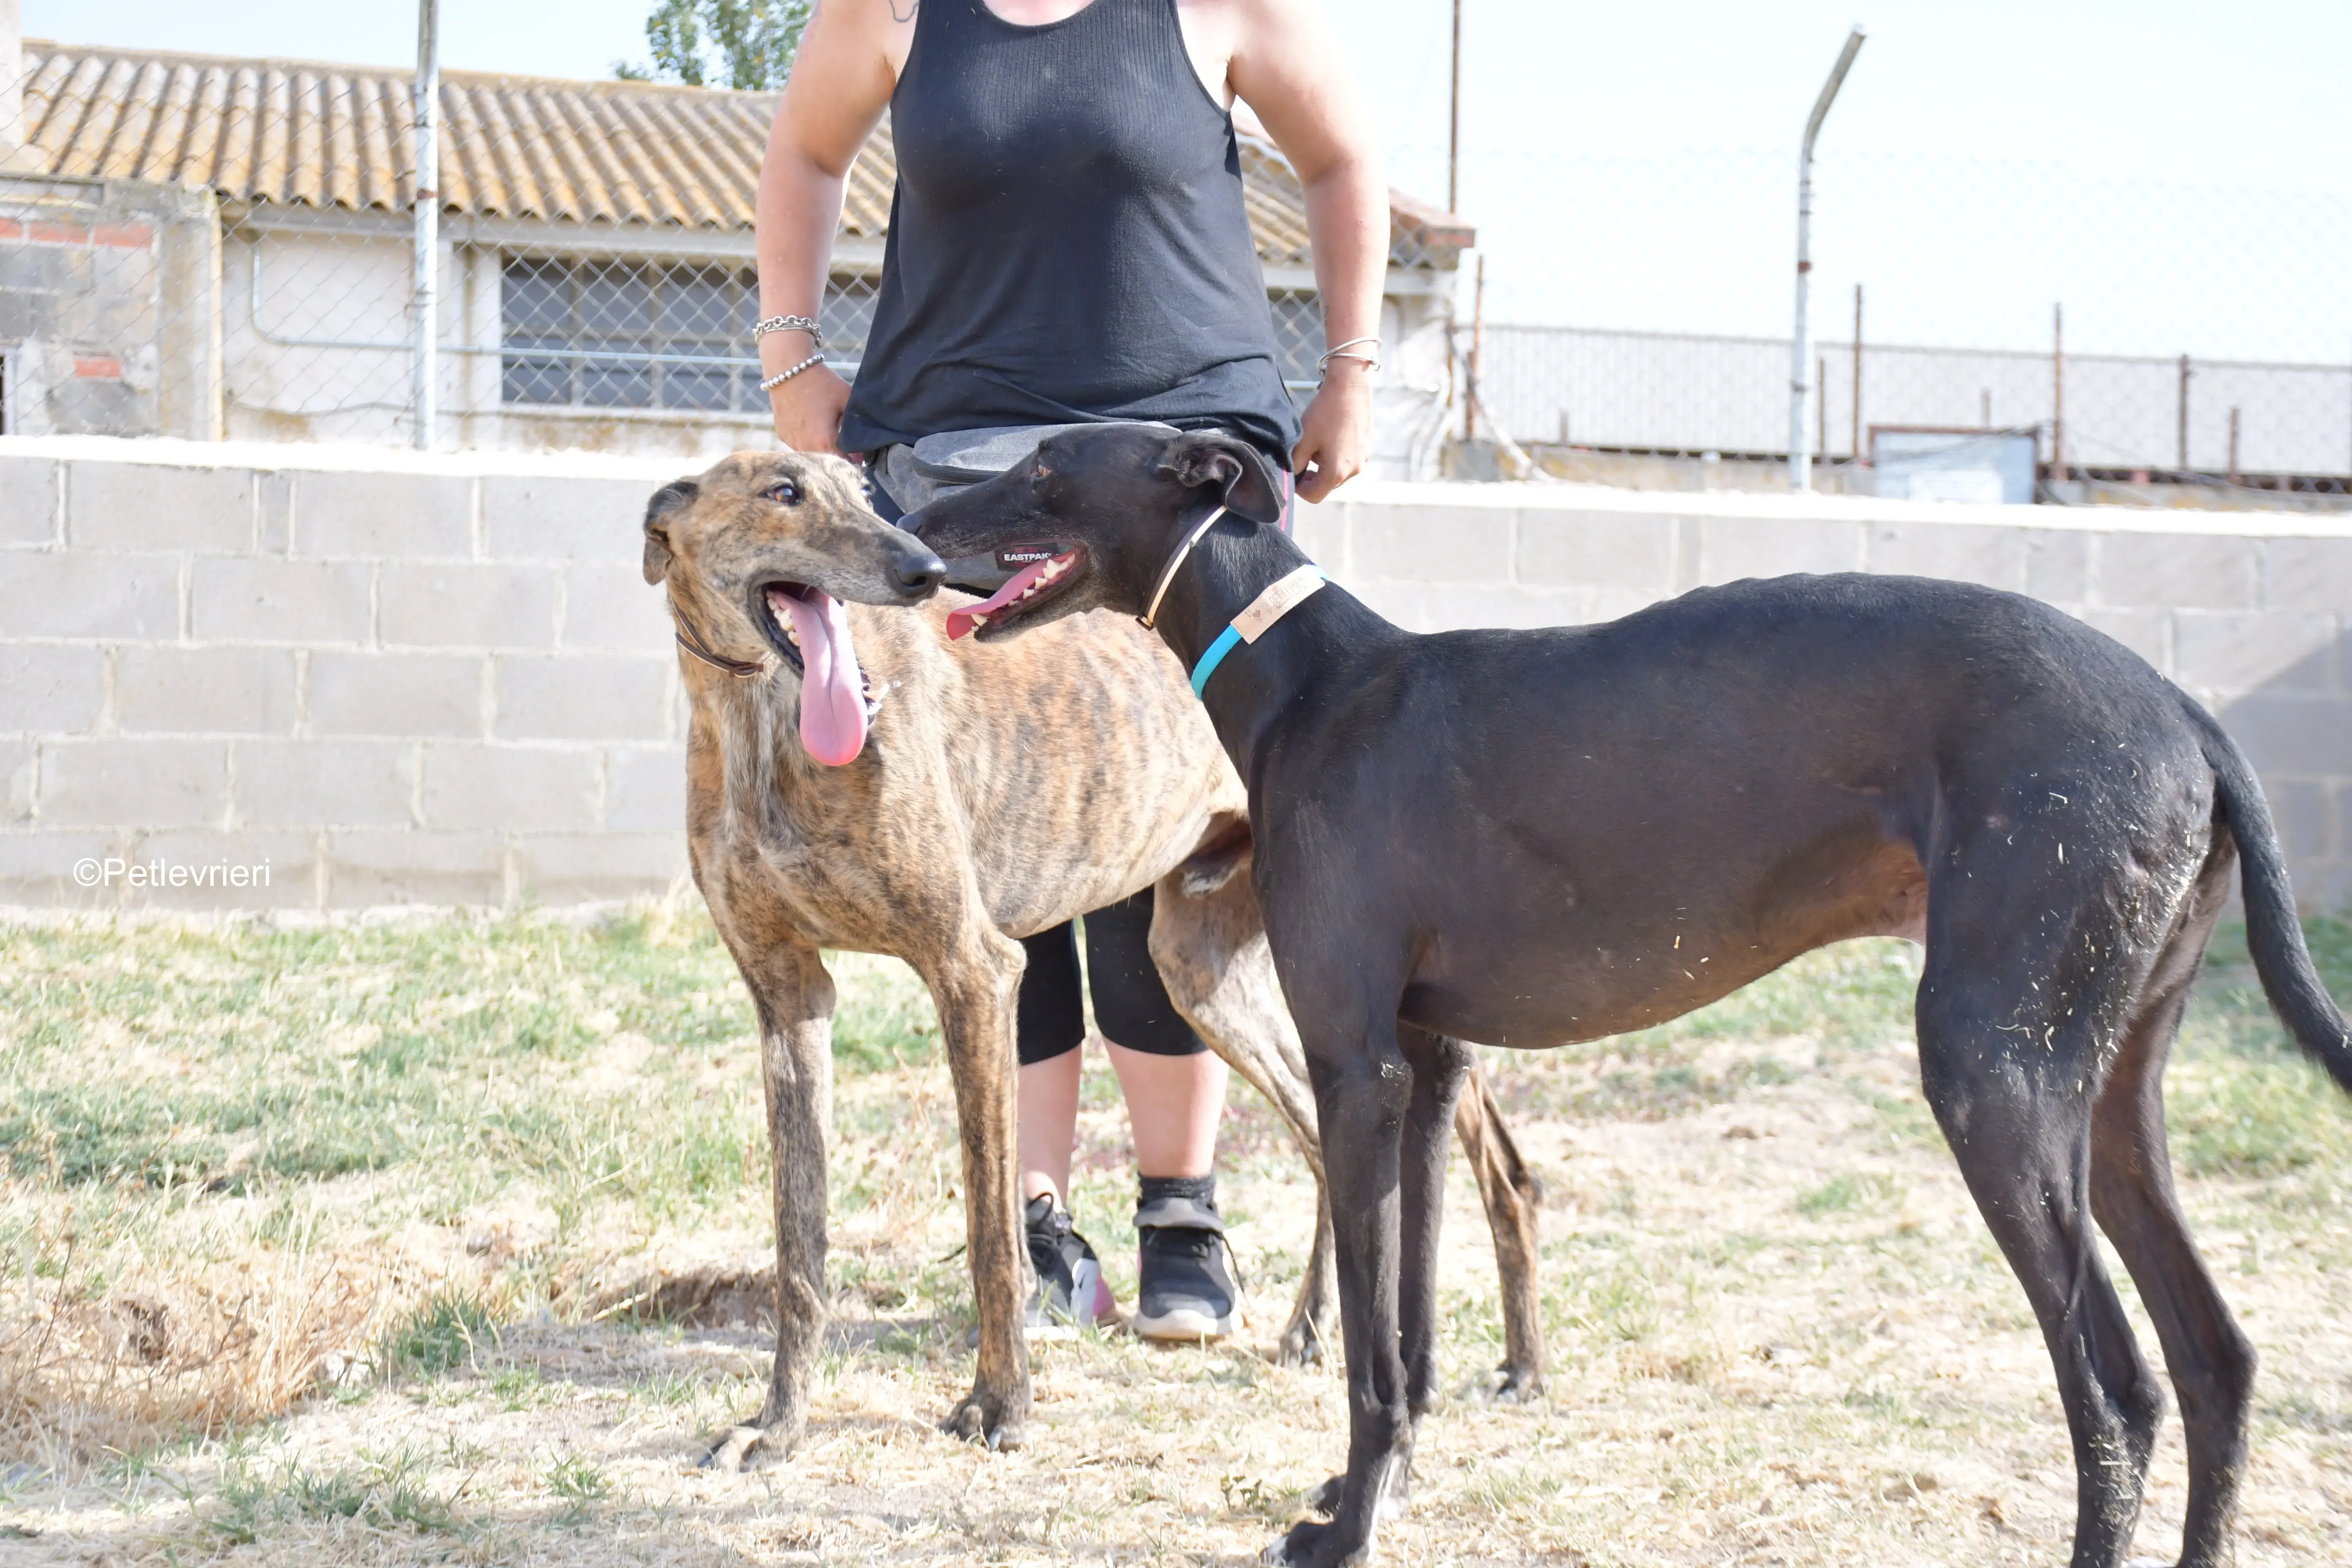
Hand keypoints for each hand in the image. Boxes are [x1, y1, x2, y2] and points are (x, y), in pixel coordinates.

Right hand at [769, 362, 851, 454]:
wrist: (788, 369)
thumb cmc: (821, 383)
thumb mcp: (846, 400)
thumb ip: (857, 426)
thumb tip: (861, 446)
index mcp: (824, 442)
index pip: (843, 463)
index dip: (854, 460)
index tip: (859, 453)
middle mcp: (805, 447)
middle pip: (827, 461)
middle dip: (837, 455)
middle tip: (844, 441)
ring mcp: (791, 442)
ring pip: (812, 454)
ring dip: (821, 448)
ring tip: (826, 431)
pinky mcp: (782, 435)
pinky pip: (799, 445)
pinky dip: (807, 440)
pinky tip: (810, 425)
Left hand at [1290, 362, 1371, 502]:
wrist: (1350, 387)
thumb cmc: (1324, 413)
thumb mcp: (1303, 440)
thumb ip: (1295, 463)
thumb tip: (1293, 476)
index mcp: (1337, 472)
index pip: (1314, 496)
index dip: (1299, 488)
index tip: (1294, 472)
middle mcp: (1354, 470)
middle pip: (1327, 485)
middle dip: (1313, 475)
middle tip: (1304, 454)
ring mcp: (1364, 460)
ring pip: (1338, 473)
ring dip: (1325, 465)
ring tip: (1319, 442)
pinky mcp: (1368, 449)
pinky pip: (1349, 460)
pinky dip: (1338, 455)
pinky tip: (1333, 435)